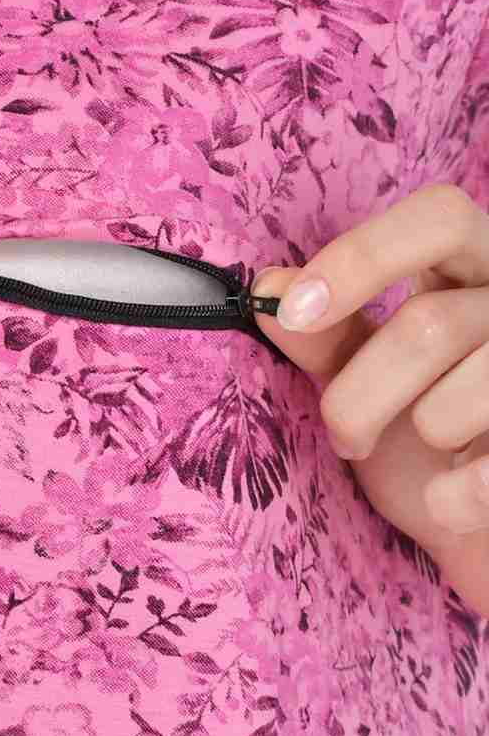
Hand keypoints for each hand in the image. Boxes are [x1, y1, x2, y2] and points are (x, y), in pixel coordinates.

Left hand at [250, 182, 488, 619]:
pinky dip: (451, 498)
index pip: (438, 217)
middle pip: (429, 326)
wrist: (481, 518)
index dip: (362, 258)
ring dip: (416, 441)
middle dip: (358, 400)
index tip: (292, 311)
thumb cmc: (426, 441)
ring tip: (428, 456)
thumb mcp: (369, 377)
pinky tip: (450, 500)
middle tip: (346, 439)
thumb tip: (267, 287)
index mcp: (478, 266)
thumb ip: (327, 333)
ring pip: (452, 404)